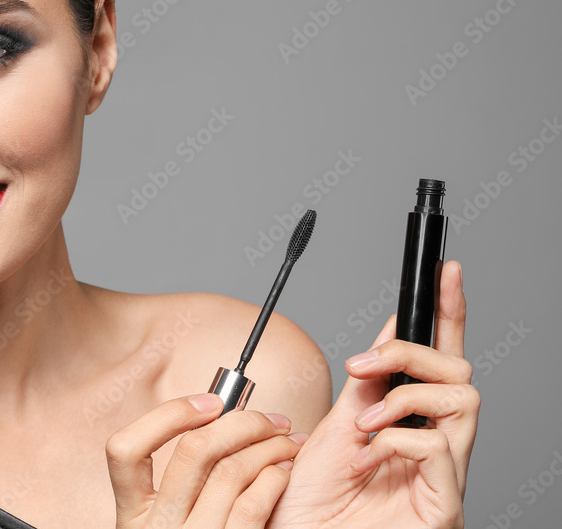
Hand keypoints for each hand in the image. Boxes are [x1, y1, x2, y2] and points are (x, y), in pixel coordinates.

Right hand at [106, 393, 307, 527]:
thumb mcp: (162, 528)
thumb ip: (175, 488)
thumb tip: (214, 425)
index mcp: (132, 516)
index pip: (124, 449)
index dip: (167, 416)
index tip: (207, 404)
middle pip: (194, 450)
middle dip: (240, 421)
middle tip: (266, 418)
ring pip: (232, 472)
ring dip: (269, 446)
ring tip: (285, 442)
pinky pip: (255, 505)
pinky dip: (275, 478)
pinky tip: (282, 472)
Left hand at [267, 261, 478, 528]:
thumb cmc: (313, 504)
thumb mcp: (334, 429)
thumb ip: (365, 389)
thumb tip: (383, 341)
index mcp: (410, 423)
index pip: (439, 359)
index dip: (447, 313)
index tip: (443, 271)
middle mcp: (434, 445)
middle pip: (459, 371)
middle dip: (409, 353)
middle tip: (363, 365)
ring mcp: (443, 475)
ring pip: (462, 400)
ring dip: (404, 397)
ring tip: (364, 423)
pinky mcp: (444, 505)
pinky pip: (441, 449)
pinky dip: (397, 440)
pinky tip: (368, 457)